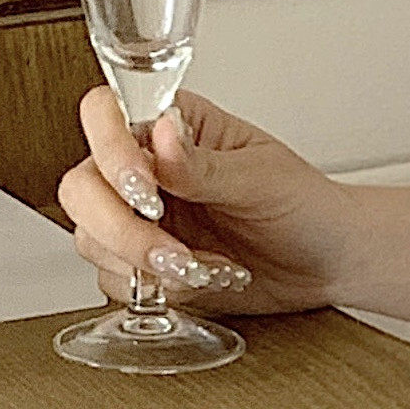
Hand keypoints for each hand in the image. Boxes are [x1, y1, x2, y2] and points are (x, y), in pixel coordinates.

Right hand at [58, 84, 350, 316]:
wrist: (327, 262)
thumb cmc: (303, 205)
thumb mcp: (259, 177)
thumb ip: (203, 165)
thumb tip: (164, 137)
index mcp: (169, 126)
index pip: (105, 118)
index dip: (112, 153)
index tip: (147, 190)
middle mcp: (145, 170)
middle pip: (82, 188)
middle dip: (121, 228)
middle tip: (173, 250)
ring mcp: (141, 220)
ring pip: (91, 239)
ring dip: (142, 264)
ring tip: (202, 268)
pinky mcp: (146, 267)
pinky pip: (116, 282)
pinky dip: (155, 290)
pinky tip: (201, 281)